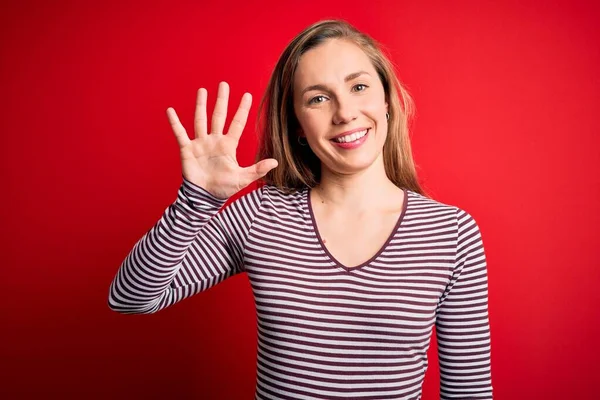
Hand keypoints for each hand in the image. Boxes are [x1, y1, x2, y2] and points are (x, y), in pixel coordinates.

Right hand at [166, 82, 277, 199]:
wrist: (204, 197)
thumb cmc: (223, 188)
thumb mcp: (243, 178)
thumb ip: (258, 169)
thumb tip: (275, 162)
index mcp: (228, 145)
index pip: (237, 123)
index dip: (242, 110)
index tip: (247, 95)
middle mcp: (214, 140)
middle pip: (219, 116)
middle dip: (221, 100)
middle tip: (224, 84)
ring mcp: (200, 143)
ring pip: (200, 120)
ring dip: (201, 105)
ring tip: (202, 91)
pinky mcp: (187, 149)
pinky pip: (180, 134)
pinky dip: (175, 123)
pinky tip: (170, 111)